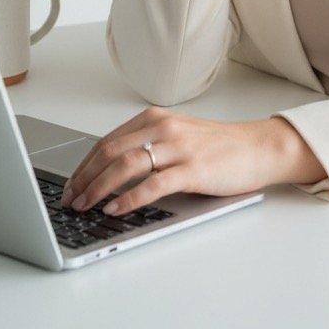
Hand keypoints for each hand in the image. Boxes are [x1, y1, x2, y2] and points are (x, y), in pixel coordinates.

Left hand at [61, 107, 326, 214]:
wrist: (258, 147)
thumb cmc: (218, 147)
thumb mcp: (177, 137)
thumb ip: (147, 146)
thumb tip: (108, 172)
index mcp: (156, 119)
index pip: (107, 141)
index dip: (83, 165)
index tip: (70, 184)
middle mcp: (164, 128)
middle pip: (110, 151)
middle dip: (84, 177)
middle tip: (70, 199)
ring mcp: (179, 148)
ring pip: (126, 165)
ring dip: (99, 188)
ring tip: (86, 206)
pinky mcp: (193, 169)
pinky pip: (153, 184)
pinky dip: (129, 198)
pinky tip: (116, 209)